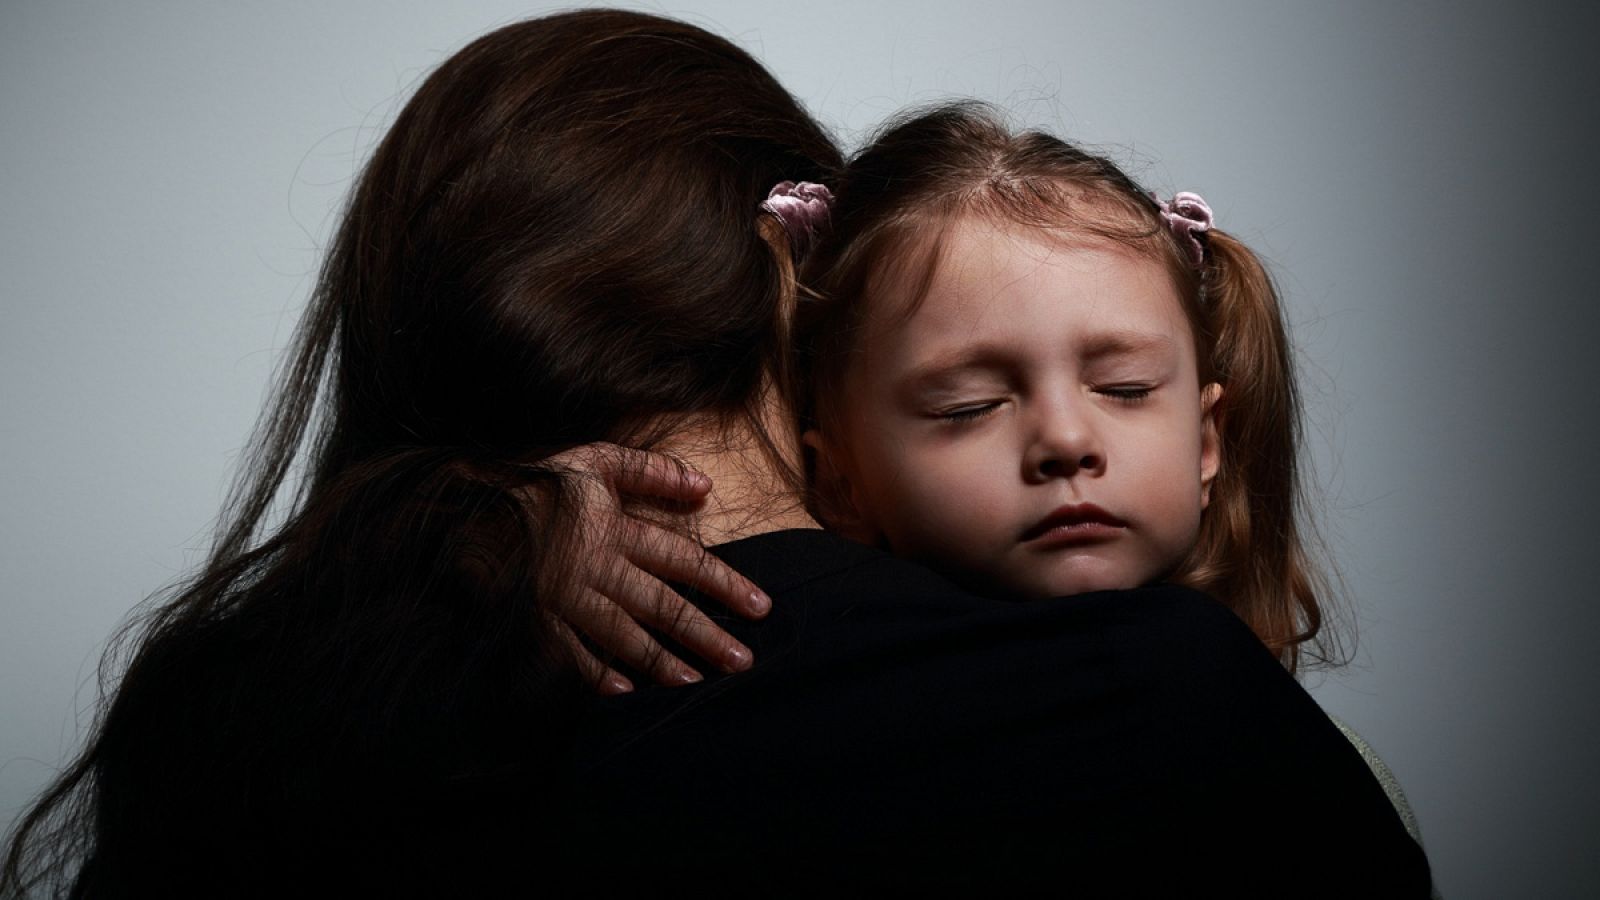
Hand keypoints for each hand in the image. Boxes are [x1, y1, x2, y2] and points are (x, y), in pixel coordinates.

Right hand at [539, 444, 770, 694]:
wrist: (468, 505)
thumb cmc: (538, 483)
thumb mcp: (596, 461)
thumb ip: (651, 471)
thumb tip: (704, 486)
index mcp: (617, 531)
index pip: (684, 561)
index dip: (725, 584)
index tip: (760, 608)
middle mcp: (597, 568)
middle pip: (661, 606)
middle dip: (705, 636)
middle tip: (742, 662)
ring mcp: (566, 597)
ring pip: (623, 635)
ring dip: (661, 662)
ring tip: (694, 684)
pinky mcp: (536, 617)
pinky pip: (570, 652)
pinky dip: (596, 674)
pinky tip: (624, 692)